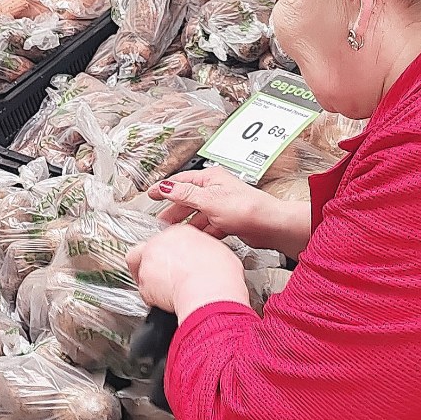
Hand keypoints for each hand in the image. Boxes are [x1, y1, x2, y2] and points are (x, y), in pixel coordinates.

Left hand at [127, 224, 247, 317]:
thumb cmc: (219, 274)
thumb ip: (205, 250)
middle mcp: (161, 242)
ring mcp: (149, 261)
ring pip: (138, 268)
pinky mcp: (144, 282)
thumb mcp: (218, 251)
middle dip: (152, 262)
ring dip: (150, 279)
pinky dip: (151, 297)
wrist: (210, 291)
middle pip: (147, 249)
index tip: (174, 263)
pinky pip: (142, 290)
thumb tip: (205, 259)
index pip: (167, 239)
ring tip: (164, 291)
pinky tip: (164, 302)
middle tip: (163, 275)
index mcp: (180, 232)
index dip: (170, 253)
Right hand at [150, 168, 312, 255]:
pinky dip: (200, 232)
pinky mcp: (228, 221)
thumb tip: (164, 187)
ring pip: (197, 215)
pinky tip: (194, 240)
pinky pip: (208, 226)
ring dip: (186, 224)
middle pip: (187, 199)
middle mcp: (216, 190)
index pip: (181, 181)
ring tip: (174, 234)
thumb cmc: (246, 208)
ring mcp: (221, 206)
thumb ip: (184, 194)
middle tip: (160, 221)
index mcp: (210, 179)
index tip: (151, 195)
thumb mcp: (209, 200)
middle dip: (173, 210)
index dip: (165, 188)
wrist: (270, 226)